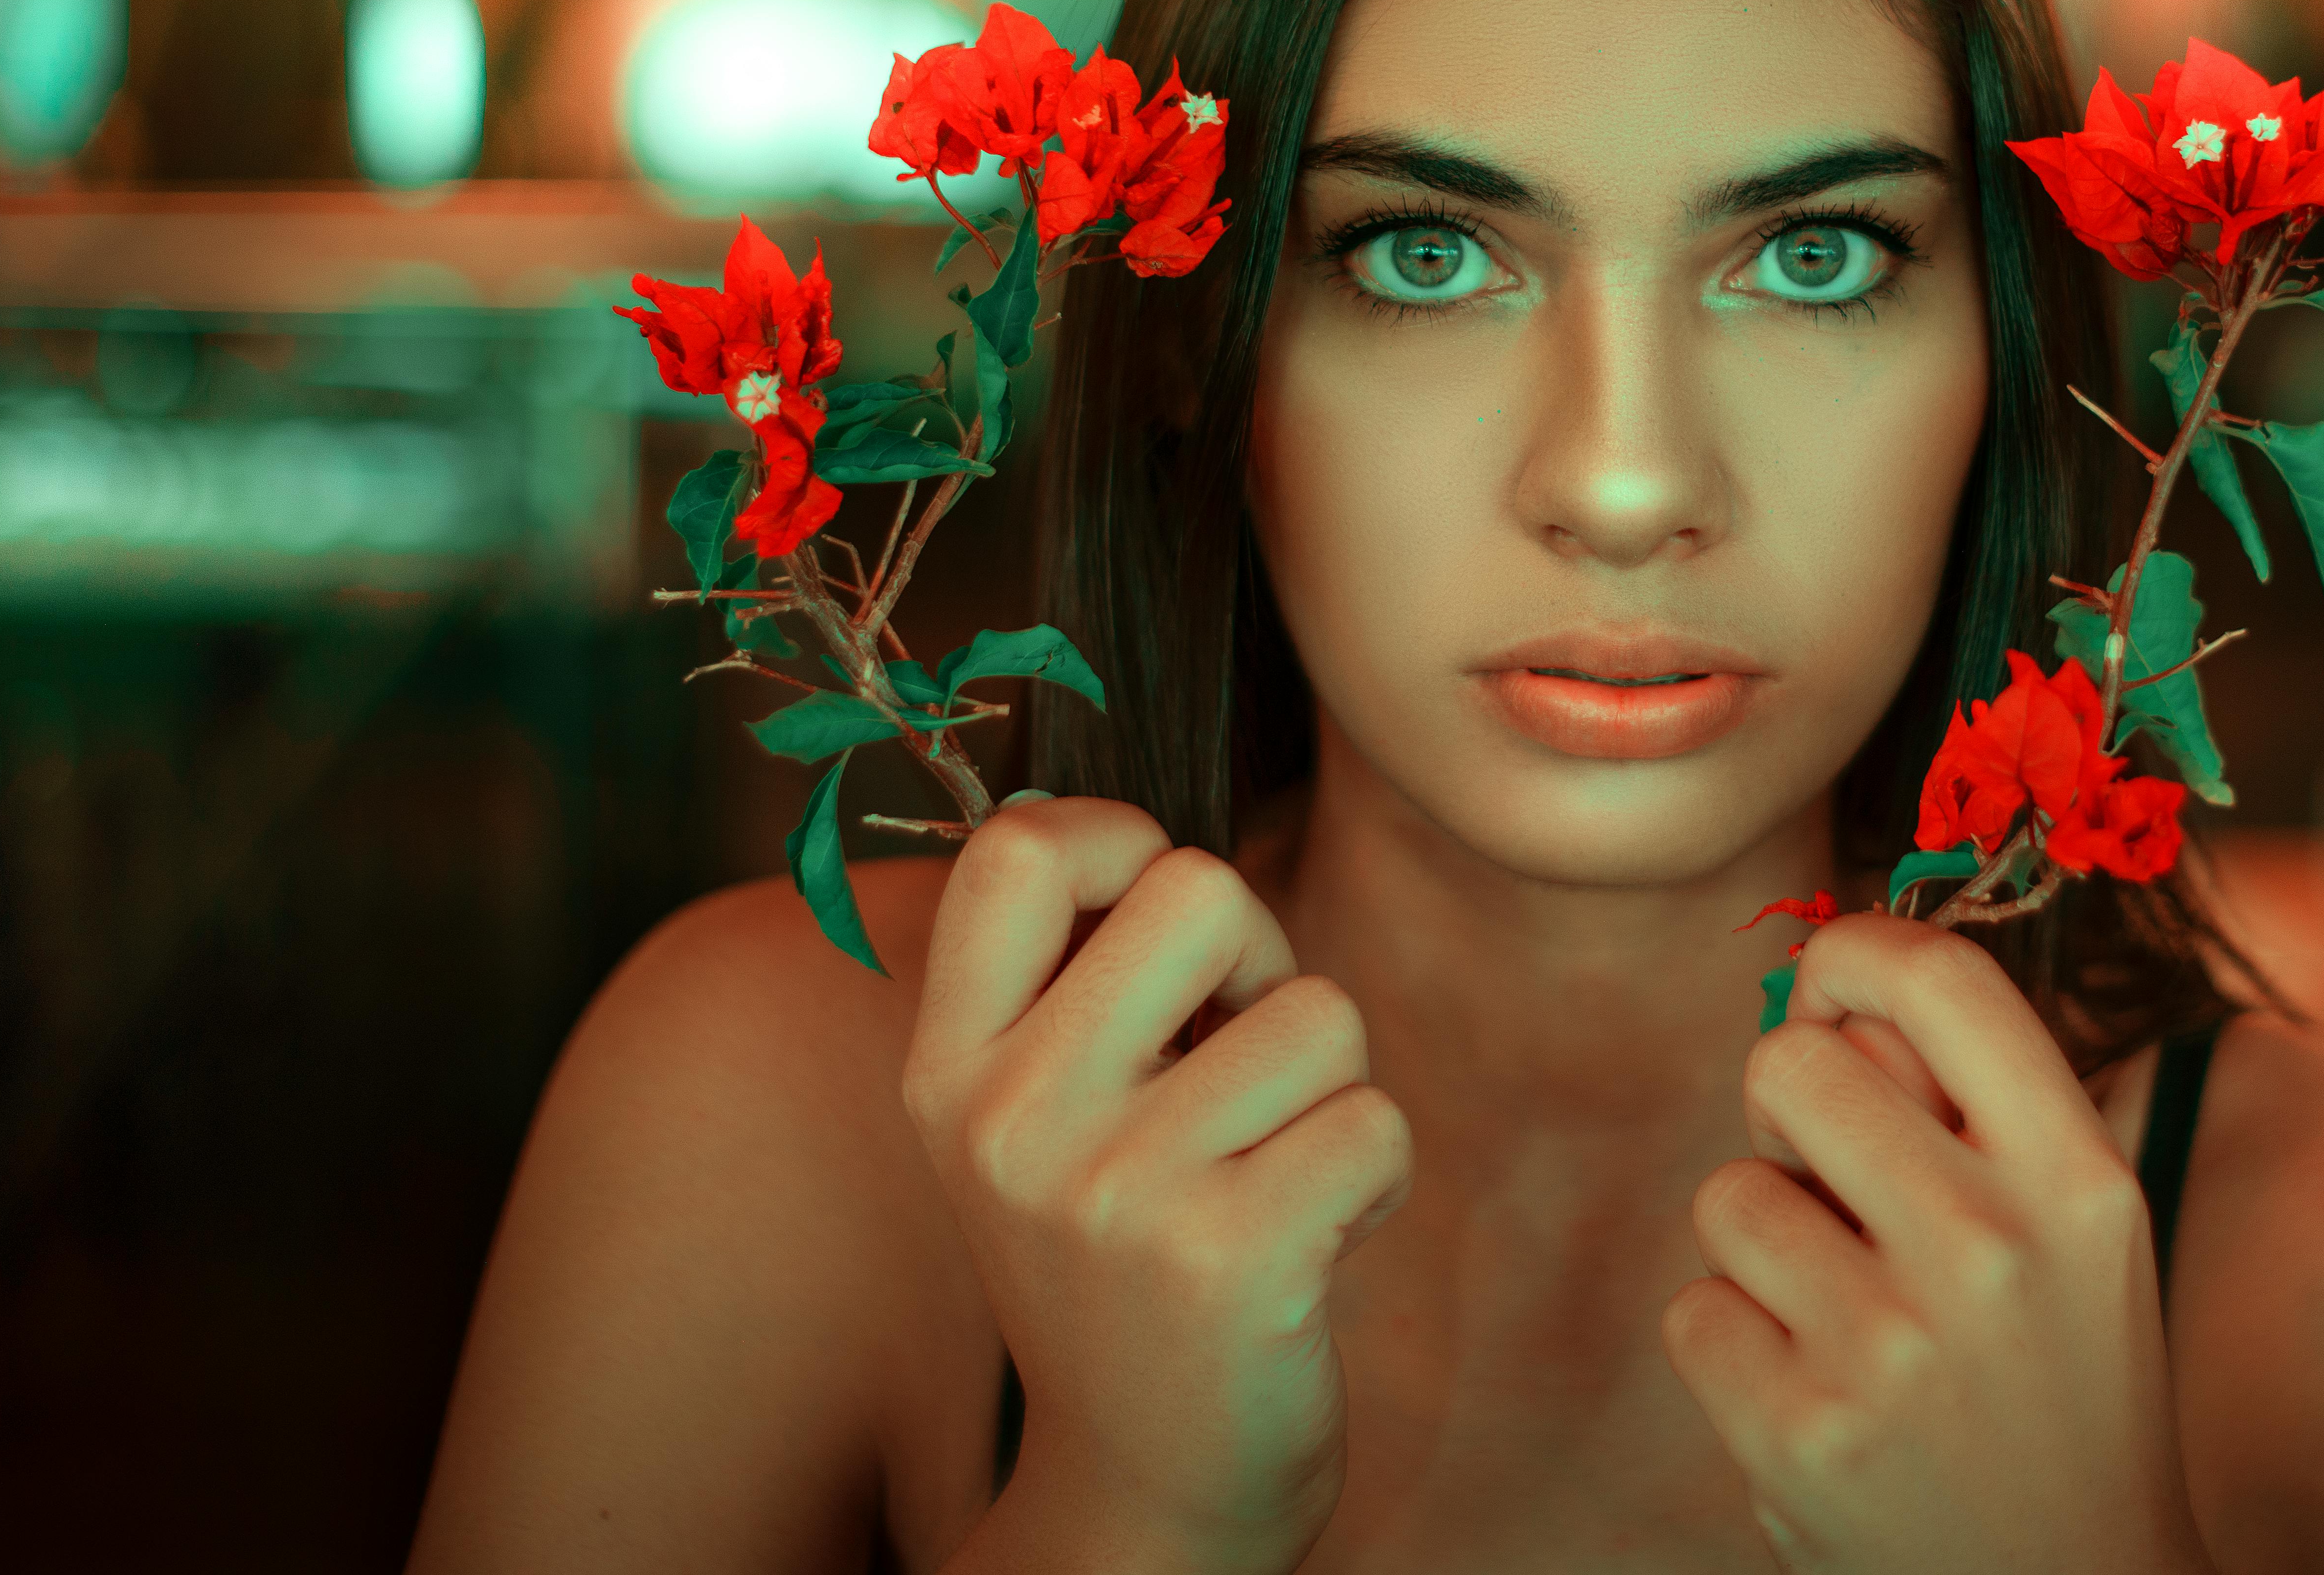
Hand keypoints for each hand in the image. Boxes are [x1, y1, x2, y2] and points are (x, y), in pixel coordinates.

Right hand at [904, 797, 1412, 1573]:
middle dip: (1261, 960)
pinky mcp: (1229, 1257)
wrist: (1143, 1487)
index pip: (1018, 849)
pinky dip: (1372, 1177)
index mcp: (949, 1071)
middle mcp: (1012, 1121)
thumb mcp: (1037, 1123)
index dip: (1119, 840)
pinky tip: (1310, 1243)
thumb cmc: (1125, 1264)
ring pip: (1318, 1012)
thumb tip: (1133, 836)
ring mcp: (1115, 1190)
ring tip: (1269, 1176)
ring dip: (1328, 1090)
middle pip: (1199, 888)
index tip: (1160, 926)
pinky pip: (1374, 1121)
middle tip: (1239, 1066)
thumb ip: (1071, 983)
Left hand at [1663, 913, 2210, 1574]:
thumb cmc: (2056, 1383)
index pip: (1941, 980)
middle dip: (1790, 1118)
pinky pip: (1697, 1311)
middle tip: (1840, 1194)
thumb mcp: (2075, 1235)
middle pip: (1789, 1063)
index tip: (1832, 990)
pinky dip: (1736, 1350)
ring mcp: (1893, 1348)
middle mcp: (1993, 1250)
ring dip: (1764, 1248)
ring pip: (1728, 1194)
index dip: (1856, 956)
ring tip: (1845, 1319)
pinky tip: (1816, 1396)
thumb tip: (1827, 986)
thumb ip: (1971, 1106)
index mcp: (2078, 1181)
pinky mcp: (1802, 1436)